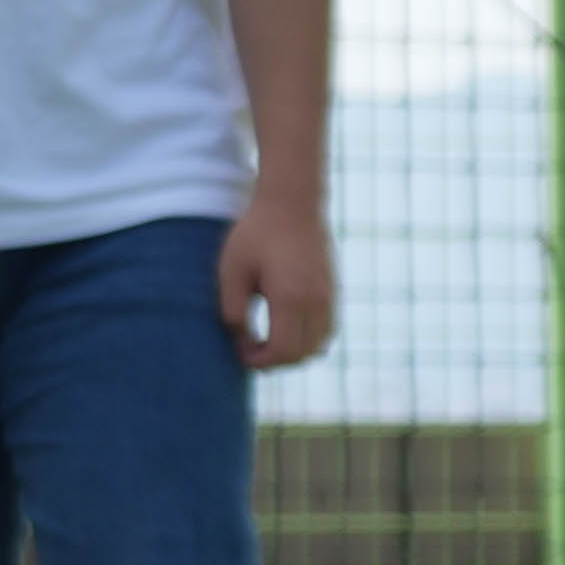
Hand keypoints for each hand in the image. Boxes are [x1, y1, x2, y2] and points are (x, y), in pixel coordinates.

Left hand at [219, 198, 336, 373]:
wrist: (292, 203)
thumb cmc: (256, 234)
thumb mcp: (232, 272)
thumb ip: (234, 310)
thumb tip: (241, 339)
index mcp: (290, 299)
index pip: (283, 351)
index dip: (260, 361)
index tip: (240, 352)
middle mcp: (316, 302)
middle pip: (304, 354)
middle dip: (276, 361)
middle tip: (251, 350)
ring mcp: (328, 296)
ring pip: (320, 345)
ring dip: (296, 351)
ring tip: (269, 339)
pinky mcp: (332, 289)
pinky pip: (327, 328)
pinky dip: (309, 338)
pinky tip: (286, 324)